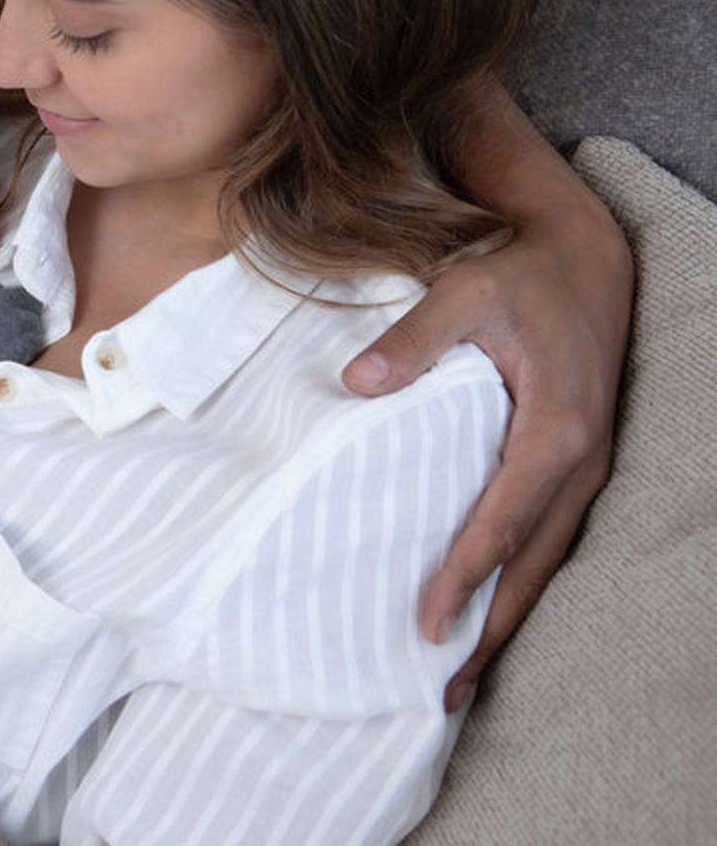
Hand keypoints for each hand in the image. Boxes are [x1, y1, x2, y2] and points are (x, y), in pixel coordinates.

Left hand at [343, 204, 629, 709]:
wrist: (585, 253)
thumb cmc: (519, 271)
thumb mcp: (464, 291)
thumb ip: (411, 340)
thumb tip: (355, 384)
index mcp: (555, 428)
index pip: (502, 520)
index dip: (466, 575)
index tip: (428, 624)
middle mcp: (581, 458)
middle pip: (534, 562)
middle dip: (492, 627)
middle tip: (446, 690)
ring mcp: (587, 463)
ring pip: (548, 557)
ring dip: (509, 614)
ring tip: (464, 673)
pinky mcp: (579, 458)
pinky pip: (551, 534)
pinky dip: (522, 577)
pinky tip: (490, 604)